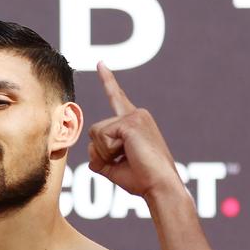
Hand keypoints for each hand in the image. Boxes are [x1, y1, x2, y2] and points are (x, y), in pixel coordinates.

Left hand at [87, 63, 183, 199]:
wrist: (159, 185)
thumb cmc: (141, 179)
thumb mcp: (114, 166)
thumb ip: (100, 157)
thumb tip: (91, 156)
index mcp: (135, 122)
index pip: (117, 98)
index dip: (108, 81)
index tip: (100, 64)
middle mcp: (137, 114)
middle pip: (95, 130)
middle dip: (100, 152)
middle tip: (125, 161)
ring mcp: (135, 116)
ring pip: (95, 134)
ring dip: (104, 153)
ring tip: (128, 157)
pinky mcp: (130, 122)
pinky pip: (101, 137)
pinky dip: (108, 151)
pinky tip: (128, 153)